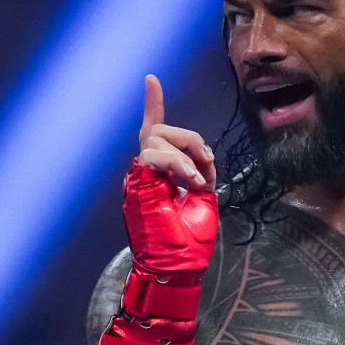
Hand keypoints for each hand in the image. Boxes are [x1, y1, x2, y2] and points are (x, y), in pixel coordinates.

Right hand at [124, 76, 217, 275]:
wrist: (176, 265)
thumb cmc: (188, 241)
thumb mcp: (203, 200)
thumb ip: (199, 173)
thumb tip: (201, 159)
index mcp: (160, 174)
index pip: (156, 131)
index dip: (153, 104)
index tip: (150, 79)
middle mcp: (146, 171)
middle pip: (163, 130)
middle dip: (191, 141)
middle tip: (206, 168)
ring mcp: (140, 176)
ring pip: (159, 137)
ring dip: (186, 156)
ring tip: (197, 182)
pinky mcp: (138, 181)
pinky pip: (156, 154)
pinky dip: (178, 164)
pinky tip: (189, 183)